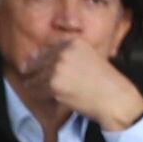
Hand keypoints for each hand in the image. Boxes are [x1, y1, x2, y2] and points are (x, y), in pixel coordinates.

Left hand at [16, 39, 142, 133]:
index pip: (46, 49)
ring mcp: (58, 68)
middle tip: (28, 76)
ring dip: (33, 84)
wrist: (114, 98)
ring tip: (34, 88)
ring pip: (34, 77)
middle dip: (31, 70)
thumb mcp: (90, 57)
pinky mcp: (54, 85)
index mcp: (73, 42)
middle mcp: (64, 52)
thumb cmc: (105, 81)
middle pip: (37, 61)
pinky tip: (43, 97)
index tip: (34, 65)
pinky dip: (38, 94)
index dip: (39, 59)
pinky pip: (37, 90)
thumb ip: (69, 54)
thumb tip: (42, 57)